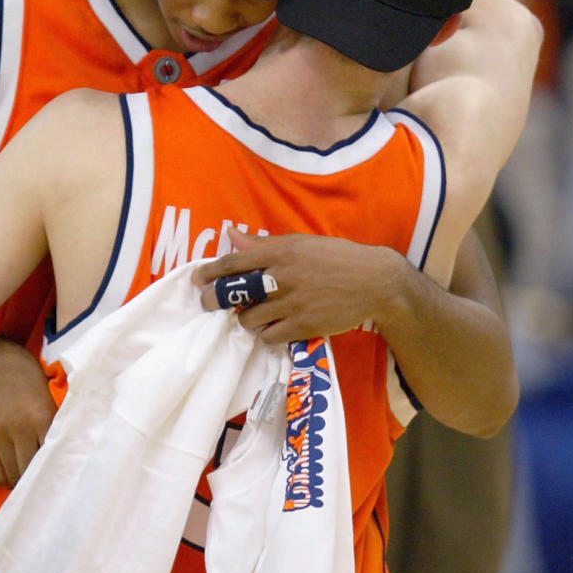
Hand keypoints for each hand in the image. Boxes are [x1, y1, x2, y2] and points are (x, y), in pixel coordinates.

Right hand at [0, 347, 56, 486]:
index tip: (56, 480)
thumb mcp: (50, 405)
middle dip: (34, 480)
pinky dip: (4, 477)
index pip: (47, 460)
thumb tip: (61, 467)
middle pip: (27, 471)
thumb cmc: (33, 388)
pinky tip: (11, 475)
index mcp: (41, 418)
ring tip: (26, 479)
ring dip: (19, 481)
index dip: (52, 473)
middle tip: (41, 483)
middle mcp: (17, 426)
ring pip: (10, 475)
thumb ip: (53, 433)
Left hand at [193, 226, 403, 343]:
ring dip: (246, 319)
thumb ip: (265, 244)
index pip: (235, 262)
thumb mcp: (302, 243)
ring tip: (252, 316)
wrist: (374, 282)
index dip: (211, 272)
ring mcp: (292, 304)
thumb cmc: (338, 258)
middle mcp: (283, 277)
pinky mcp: (304, 326)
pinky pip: (270, 336)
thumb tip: (231, 236)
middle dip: (215, 300)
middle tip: (209, 303)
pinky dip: (267, 334)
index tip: (198, 279)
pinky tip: (272, 329)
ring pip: (249, 319)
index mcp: (281, 252)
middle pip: (235, 293)